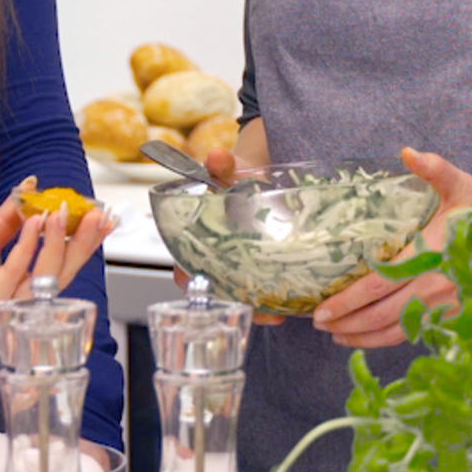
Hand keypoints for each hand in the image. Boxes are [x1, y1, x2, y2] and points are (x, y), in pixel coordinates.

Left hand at [0, 196, 113, 361]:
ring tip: (63, 212)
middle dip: (83, 243)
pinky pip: (12, 276)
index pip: (61, 266)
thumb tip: (30, 189)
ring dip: (57, 243)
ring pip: (43, 278)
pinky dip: (26, 248)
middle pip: (62, 274)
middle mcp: (19, 303)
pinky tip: (34, 223)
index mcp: (21, 290)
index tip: (102, 218)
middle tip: (100, 215)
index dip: (83, 243)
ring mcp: (5, 309)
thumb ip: (6, 222)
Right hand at [198, 145, 286, 326]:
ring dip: (254, 309)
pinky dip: (273, 305)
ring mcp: (239, 268)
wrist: (260, 177)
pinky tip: (287, 309)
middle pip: (213, 291)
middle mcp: (215, 259)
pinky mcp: (262, 271)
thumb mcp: (229, 170)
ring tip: (274, 314)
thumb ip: (222, 166)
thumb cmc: (236, 178)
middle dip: (228, 301)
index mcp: (197, 238)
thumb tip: (217, 156)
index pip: (183, 265)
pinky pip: (263, 295)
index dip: (188, 278)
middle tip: (247, 304)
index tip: (200, 283)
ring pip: (240, 298)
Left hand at [310, 148, 471, 349]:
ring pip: (393, 331)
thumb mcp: (462, 186)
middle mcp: (432, 289)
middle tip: (318, 323)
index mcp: (428, 257)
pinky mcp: (452, 318)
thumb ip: (434, 168)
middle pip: (378, 315)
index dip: (347, 301)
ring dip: (361, 336)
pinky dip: (386, 340)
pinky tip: (370, 337)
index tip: (320, 309)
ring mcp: (443, 308)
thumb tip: (407, 152)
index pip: (377, 285)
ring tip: (336, 334)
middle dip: (345, 322)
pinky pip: (413, 334)